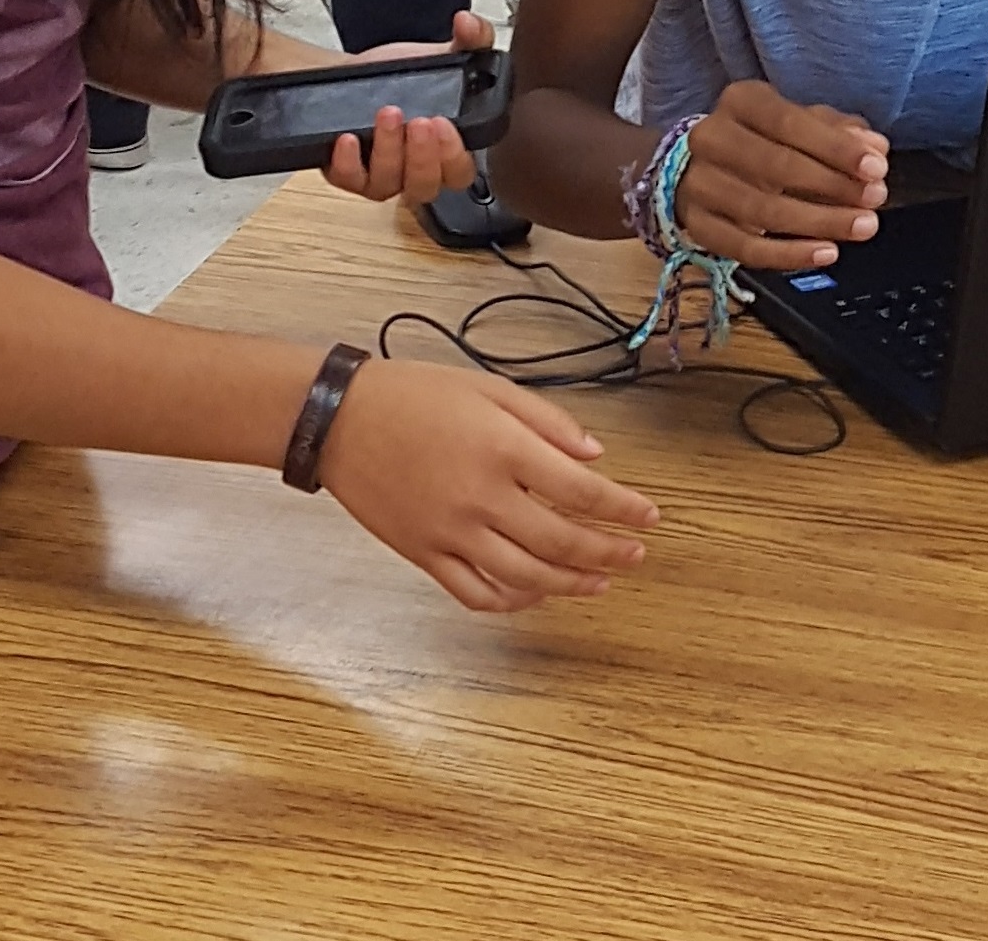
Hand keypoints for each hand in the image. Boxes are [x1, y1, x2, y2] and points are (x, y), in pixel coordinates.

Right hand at [317, 356, 658, 611]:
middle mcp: (481, 497)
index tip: (647, 516)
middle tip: (635, 555)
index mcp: (503, 450)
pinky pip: (474, 592)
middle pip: (560, 541)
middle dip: (607, 553)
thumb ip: (548, 421)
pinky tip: (534, 593)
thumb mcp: (491, 387)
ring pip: (524, 576)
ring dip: (569, 584)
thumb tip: (593, 454)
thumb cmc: (412, 395)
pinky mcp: (423, 554)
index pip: (581, 490)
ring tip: (599, 581)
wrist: (339, 420)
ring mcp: (450, 532)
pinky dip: (510, 601)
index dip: (622, 508)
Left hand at [324, 10, 494, 205]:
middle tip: (420, 122)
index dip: (454, 156)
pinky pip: (348, 180)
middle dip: (423, 157)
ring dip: (389, 152)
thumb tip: (468, 22)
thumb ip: (470, 38)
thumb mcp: (444, 54)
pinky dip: (348, 163)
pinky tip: (350, 138)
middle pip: (425, 187)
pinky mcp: (348, 172)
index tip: (444, 123)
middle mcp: (415, 171)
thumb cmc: (406, 75)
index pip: (459, 173)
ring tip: (387, 113)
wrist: (362, 73)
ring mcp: (381, 175)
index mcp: (447, 152)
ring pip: (388, 186)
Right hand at [672, 80, 890, 269]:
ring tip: (861, 228)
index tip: (877, 168)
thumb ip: (839, 133)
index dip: (835, 147)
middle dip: (833, 186)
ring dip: (819, 222)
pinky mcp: (696, 225)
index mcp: (740, 102)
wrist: (702, 167)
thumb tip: (874, 148)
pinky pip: (743, 249)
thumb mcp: (802, 124)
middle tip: (874, 200)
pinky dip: (788, 255)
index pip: (789, 122)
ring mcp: (698, 183)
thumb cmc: (766, 141)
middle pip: (775, 166)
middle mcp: (711, 138)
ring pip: (761, 210)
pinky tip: (826, 252)